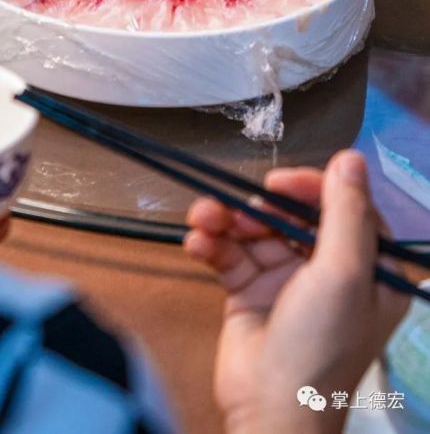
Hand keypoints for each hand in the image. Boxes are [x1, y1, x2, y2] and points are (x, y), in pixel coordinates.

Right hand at [184, 150, 407, 433]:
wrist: (268, 410)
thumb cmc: (318, 346)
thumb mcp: (343, 274)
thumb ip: (346, 212)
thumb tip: (351, 157)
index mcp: (369, 270)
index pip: (345, 208)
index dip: (312, 189)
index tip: (279, 184)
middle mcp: (331, 272)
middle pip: (294, 213)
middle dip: (260, 207)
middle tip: (241, 213)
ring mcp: (287, 281)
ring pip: (255, 227)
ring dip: (225, 219)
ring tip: (203, 220)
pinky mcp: (249, 291)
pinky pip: (229, 251)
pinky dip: (211, 243)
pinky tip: (197, 244)